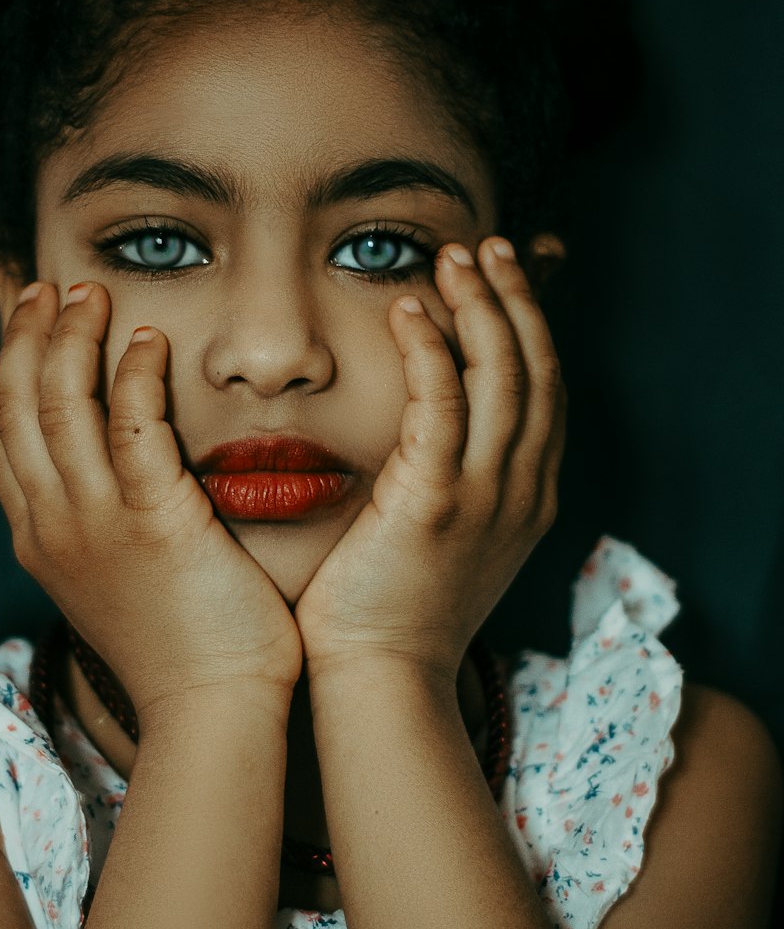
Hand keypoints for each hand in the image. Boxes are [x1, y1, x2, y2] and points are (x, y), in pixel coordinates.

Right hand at [0, 282, 302, 731]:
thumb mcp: (116, 580)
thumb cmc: (182, 646)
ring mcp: (96, 523)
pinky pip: (132, 424)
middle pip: (15, 407)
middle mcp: (52, 525)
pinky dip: (133, 372)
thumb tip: (114, 479)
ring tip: (93, 294)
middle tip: (50, 290)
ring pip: (60, 404)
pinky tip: (150, 338)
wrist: (210, 709)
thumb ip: (102, 525)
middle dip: (26, 337)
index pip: (3, 437)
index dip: (9, 370)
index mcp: (40, 538)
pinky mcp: (154, 520)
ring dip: (73, 337)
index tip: (29, 324)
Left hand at [294, 236, 564, 683]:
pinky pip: (442, 403)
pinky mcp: (435, 501)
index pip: (546, 392)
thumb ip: (453, 481)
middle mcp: (522, 490)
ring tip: (453, 258)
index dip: (531, 328)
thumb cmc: (393, 611)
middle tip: (487, 249)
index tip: (503, 279)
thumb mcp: (447, 541)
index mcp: (528, 497)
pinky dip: (432, 349)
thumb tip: (430, 434)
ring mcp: (485, 496)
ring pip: (502, 375)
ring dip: (480, 306)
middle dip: (516, 299)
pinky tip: (408, 311)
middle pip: (537, 370)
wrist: (382, 679)